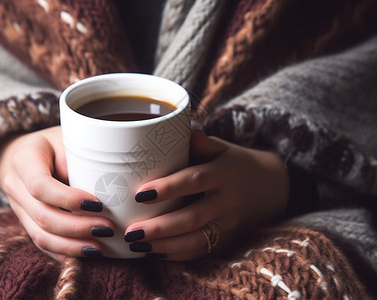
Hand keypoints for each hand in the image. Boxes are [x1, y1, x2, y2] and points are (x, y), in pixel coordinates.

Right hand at [0, 126, 114, 260]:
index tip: (98, 204)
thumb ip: (80, 157)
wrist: (31, 152)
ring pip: (40, 235)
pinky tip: (86, 253)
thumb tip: (106, 186)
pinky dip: (65, 252)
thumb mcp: (68, 137)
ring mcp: (18, 206)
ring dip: (72, 245)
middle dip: (76, 227)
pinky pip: (42, 243)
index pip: (40, 185)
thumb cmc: (58, 142)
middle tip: (106, 228)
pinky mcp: (26, 221)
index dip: (69, 199)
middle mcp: (15, 184)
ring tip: (99, 247)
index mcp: (24, 159)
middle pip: (42, 215)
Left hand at [124, 130, 288, 260]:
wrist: (273, 188)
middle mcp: (228, 201)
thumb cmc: (237, 163)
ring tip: (137, 245)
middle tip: (131, 232)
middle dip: (160, 227)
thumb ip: (202, 143)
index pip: (194, 180)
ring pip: (196, 240)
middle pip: (192, 218)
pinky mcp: (228, 240)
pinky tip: (154, 253)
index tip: (140, 193)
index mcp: (224, 173)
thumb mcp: (223, 148)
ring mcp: (229, 224)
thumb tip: (183, 132)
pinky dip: (178, 255)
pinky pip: (202, 251)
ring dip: (165, 246)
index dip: (168, 188)